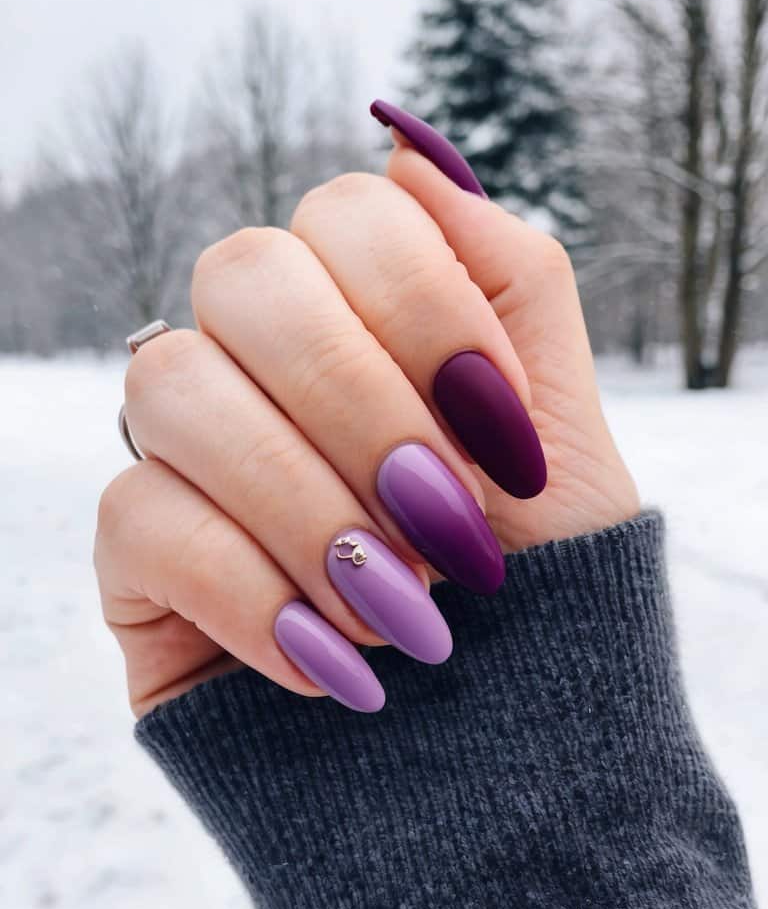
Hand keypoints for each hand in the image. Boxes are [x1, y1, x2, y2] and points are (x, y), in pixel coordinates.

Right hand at [94, 116, 638, 717]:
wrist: (502, 755)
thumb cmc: (536, 584)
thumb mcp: (562, 425)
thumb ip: (509, 274)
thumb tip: (410, 153)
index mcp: (363, 312)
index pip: (348, 214)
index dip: (428, 309)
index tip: (506, 441)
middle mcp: (262, 360)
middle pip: (245, 274)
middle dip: (362, 401)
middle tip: (449, 523)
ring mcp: (189, 449)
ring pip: (174, 386)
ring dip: (309, 505)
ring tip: (407, 612)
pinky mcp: (137, 551)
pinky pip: (140, 515)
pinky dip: (254, 593)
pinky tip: (339, 667)